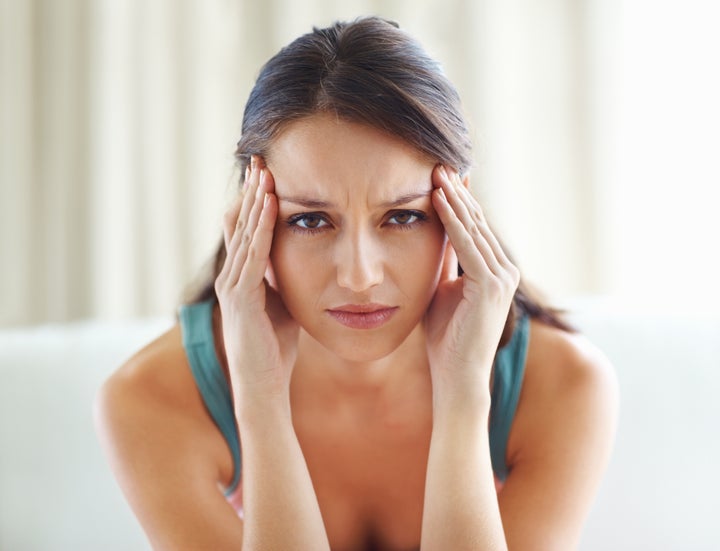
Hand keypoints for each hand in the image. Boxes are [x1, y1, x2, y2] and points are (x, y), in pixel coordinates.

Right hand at [214, 157, 298, 406]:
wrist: (262, 384)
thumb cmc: (275, 346)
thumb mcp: (282, 303)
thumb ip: (284, 280)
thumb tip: (301, 260)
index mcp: (241, 277)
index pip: (245, 230)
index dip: (253, 201)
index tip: (265, 172)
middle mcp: (231, 277)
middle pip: (239, 224)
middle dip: (251, 191)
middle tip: (260, 158)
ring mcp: (232, 286)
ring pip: (244, 234)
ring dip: (255, 201)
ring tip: (264, 171)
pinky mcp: (241, 298)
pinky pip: (252, 256)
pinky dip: (260, 228)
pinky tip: (268, 205)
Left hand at [424, 165, 519, 402]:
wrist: (455, 376)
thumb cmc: (445, 339)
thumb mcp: (441, 289)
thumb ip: (444, 264)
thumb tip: (434, 236)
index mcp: (493, 271)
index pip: (473, 228)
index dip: (457, 201)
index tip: (440, 175)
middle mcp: (504, 271)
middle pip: (476, 222)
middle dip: (456, 192)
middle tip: (438, 162)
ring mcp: (502, 278)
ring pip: (473, 229)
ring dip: (453, 199)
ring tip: (436, 171)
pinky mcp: (492, 286)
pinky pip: (468, 246)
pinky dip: (452, 221)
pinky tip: (438, 199)